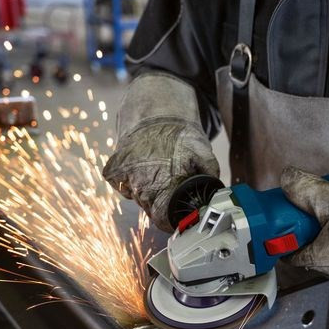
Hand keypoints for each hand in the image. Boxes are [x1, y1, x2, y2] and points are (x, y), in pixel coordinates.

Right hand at [103, 119, 218, 232]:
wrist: (153, 108)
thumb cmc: (178, 131)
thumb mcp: (203, 152)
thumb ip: (209, 175)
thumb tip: (215, 196)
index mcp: (161, 183)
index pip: (161, 218)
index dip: (170, 220)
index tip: (176, 216)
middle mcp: (139, 183)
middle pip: (149, 209)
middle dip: (161, 204)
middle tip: (170, 187)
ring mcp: (124, 176)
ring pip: (136, 198)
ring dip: (147, 191)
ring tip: (158, 171)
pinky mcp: (112, 170)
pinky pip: (123, 187)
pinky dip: (133, 182)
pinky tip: (144, 168)